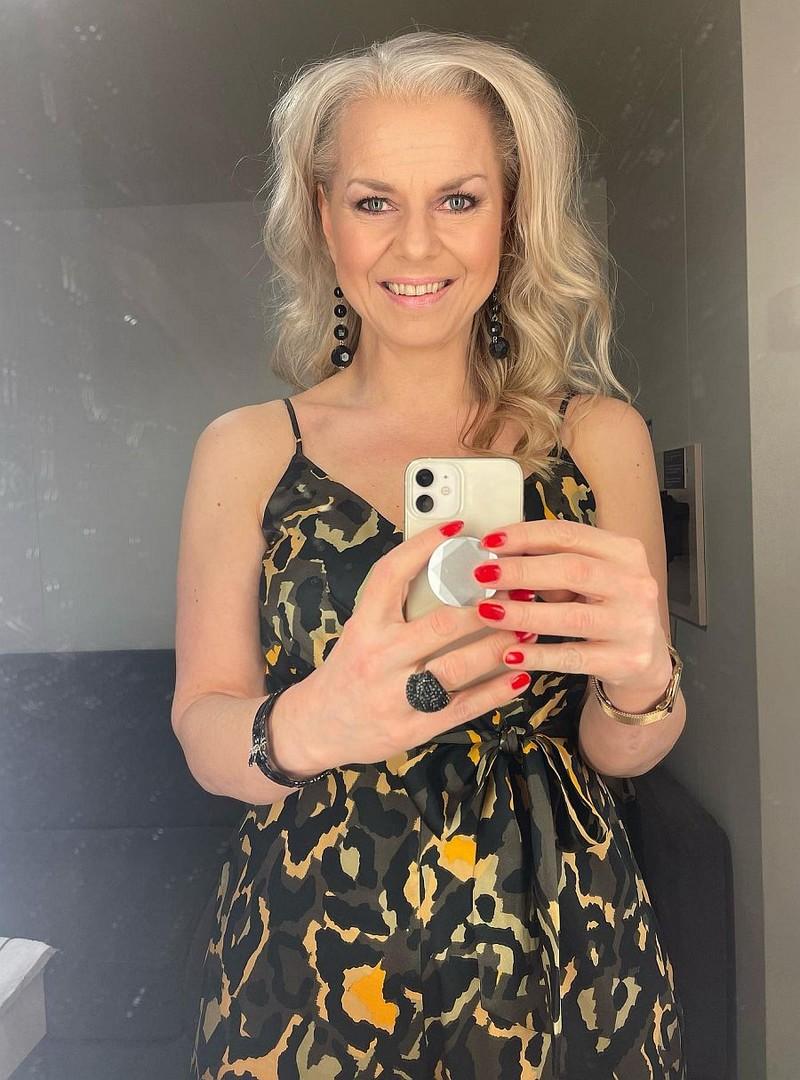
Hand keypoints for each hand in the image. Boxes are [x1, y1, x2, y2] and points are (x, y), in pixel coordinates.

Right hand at [294, 520, 537, 771]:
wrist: (319, 726)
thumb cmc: (349, 670)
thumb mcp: (362, 630)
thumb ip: (396, 607)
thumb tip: (450, 573)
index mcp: (365, 625)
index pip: (391, 575)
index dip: (424, 547)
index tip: (457, 529)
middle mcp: (380, 657)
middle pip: (439, 625)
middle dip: (484, 608)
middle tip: (517, 591)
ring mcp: (397, 695)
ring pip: (457, 668)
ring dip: (499, 648)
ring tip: (529, 630)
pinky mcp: (414, 727)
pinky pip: (463, 707)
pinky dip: (496, 692)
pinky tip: (520, 677)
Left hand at [470, 518, 672, 705]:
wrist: (646, 658)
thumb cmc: (607, 609)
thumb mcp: (589, 579)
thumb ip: (552, 565)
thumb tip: (499, 557)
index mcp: (624, 552)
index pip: (569, 534)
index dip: (525, 536)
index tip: (490, 541)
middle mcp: (635, 585)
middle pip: (572, 570)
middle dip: (521, 571)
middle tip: (482, 574)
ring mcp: (633, 624)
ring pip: (571, 616)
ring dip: (523, 613)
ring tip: (487, 612)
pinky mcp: (625, 660)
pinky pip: (573, 657)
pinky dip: (539, 655)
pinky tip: (510, 652)